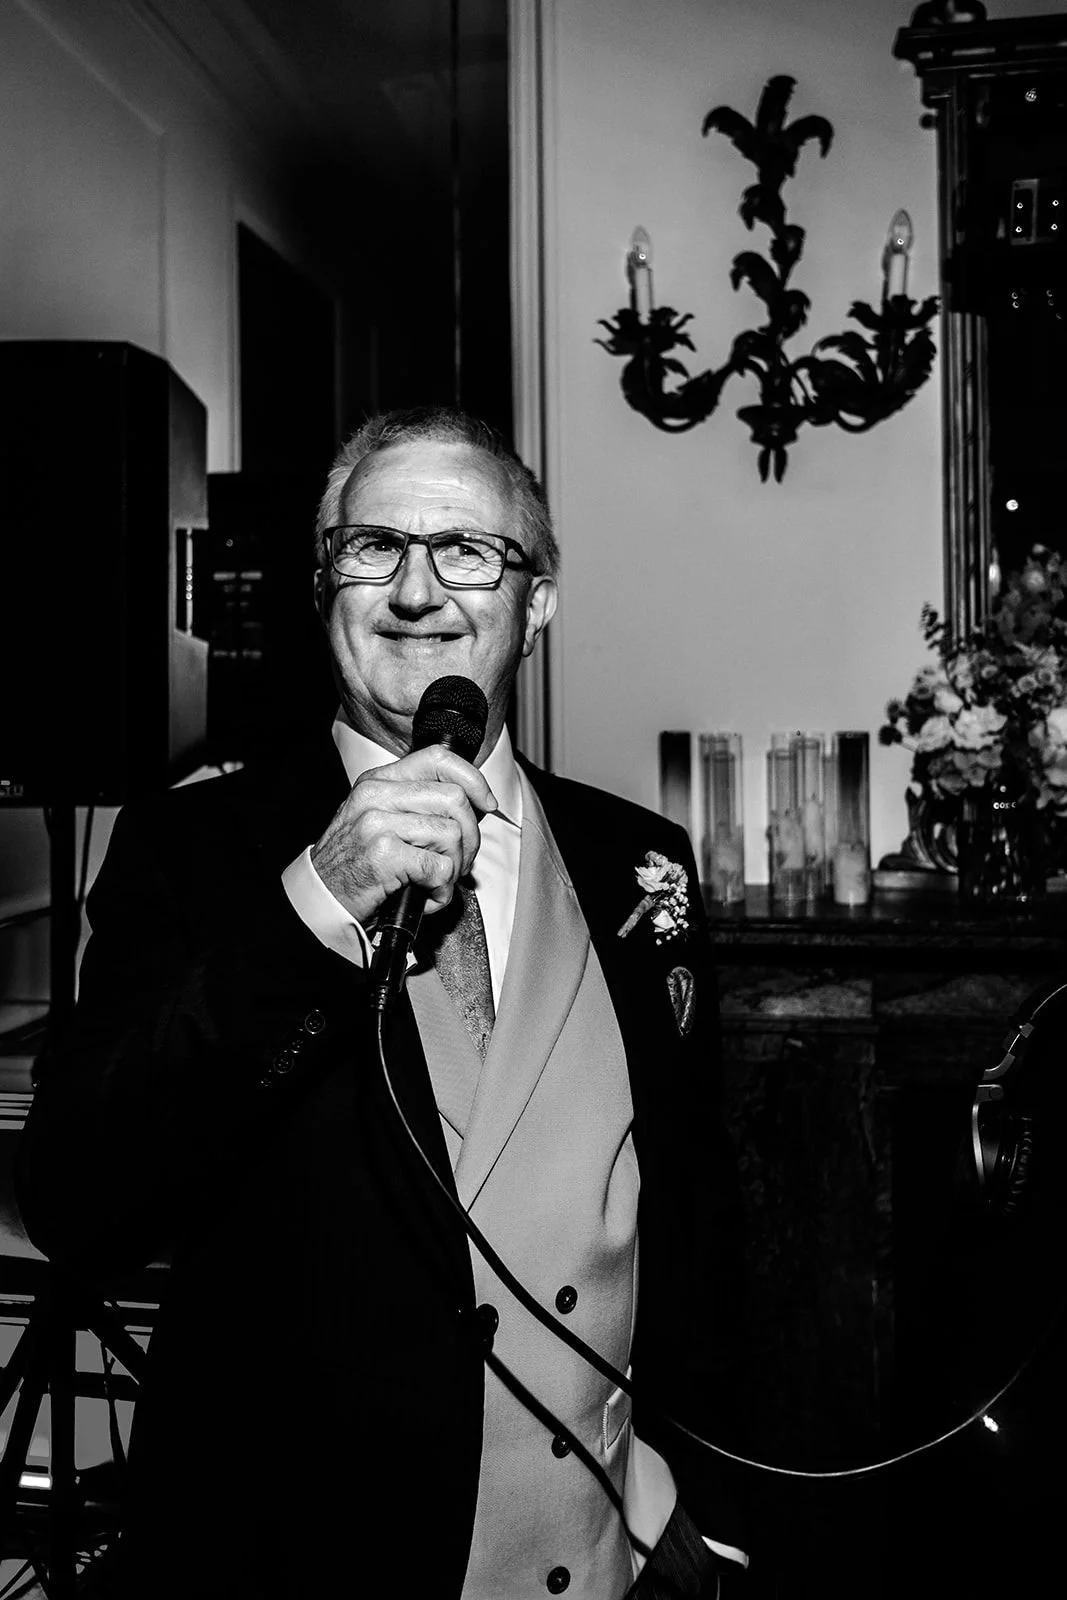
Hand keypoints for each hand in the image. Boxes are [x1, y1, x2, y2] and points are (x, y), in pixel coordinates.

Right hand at [309, 745, 497, 926]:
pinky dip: (441, 890)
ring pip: (451, 834)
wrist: (320, 898)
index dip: (472, 779)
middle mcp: (376, 796)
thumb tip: (469, 802)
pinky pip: (439, 868)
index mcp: (378, 781)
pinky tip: (427, 896)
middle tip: (459, 861)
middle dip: (470, 836)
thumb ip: (414, 803)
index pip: (437, 759)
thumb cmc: (354, 863)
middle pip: (454, 800)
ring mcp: (377, 823)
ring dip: (455, 867)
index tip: (486, 803)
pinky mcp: (383, 855)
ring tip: (438, 882)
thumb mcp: (377, 818)